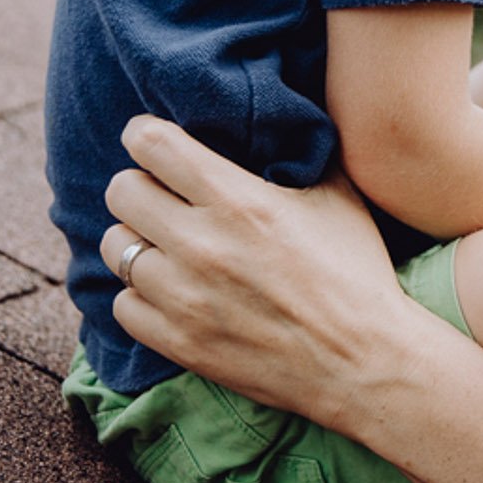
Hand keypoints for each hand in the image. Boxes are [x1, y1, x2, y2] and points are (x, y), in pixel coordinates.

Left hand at [100, 116, 425, 427]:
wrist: (365, 361)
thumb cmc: (357, 273)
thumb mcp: (338, 195)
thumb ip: (297, 153)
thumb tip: (275, 120)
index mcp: (239, 200)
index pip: (151, 144)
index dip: (145, 134)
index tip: (154, 141)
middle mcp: (201, 244)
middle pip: (122, 191)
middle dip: (141, 184)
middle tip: (164, 194)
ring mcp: (184, 298)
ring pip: (117, 247)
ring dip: (138, 240)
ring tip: (166, 244)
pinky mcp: (179, 343)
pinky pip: (123, 305)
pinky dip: (141, 295)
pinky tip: (170, 290)